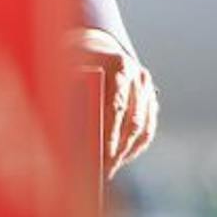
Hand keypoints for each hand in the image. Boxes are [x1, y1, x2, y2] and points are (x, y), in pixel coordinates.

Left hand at [74, 28, 156, 177]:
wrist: (95, 46)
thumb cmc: (75, 58)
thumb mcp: (66, 65)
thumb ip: (68, 89)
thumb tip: (66, 126)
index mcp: (119, 65)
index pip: (117, 105)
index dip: (110, 133)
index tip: (101, 155)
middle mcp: (138, 76)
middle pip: (133, 121)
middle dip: (118, 149)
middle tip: (103, 171)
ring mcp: (147, 88)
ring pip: (143, 128)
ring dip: (127, 152)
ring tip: (110, 170)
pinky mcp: (150, 100)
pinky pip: (148, 129)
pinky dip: (135, 148)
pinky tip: (121, 160)